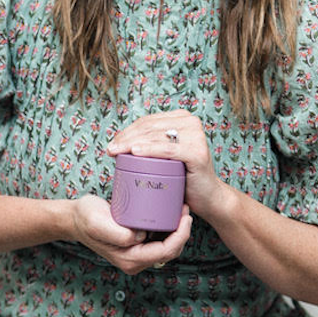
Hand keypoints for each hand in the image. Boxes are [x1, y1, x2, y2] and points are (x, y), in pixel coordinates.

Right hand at [70, 195, 192, 274]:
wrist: (74, 219)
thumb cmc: (85, 218)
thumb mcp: (98, 223)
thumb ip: (118, 234)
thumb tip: (141, 236)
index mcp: (130, 259)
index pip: (166, 251)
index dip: (181, 234)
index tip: (185, 215)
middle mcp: (135, 261)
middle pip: (170, 251)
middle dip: (183, 232)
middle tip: (186, 209)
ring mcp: (136, 255)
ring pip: (166, 247)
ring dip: (177, 231)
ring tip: (181, 210)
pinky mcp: (136, 246)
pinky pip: (159, 241)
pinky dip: (168, 229)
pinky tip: (170, 214)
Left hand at [106, 109, 226, 218]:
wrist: (207, 197)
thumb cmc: (184, 177)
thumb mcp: (167, 155)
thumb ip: (153, 142)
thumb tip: (121, 140)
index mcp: (183, 119)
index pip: (148, 121)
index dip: (127, 131)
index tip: (112, 144)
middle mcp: (191, 123)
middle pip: (150, 127)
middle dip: (126, 137)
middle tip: (110, 150)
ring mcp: (196, 136)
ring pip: (156, 137)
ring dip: (132, 143)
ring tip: (116, 152)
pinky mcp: (197, 152)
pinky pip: (167, 149)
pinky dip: (150, 150)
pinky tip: (135, 152)